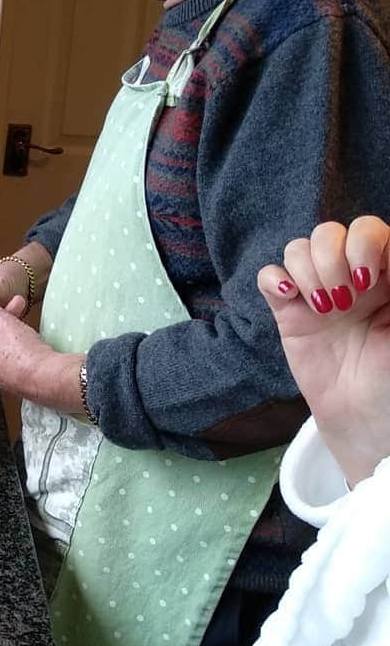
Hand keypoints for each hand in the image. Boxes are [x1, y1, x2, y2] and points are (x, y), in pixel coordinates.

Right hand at [257, 217, 389, 485]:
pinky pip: (268, 276)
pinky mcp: (287, 311)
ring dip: (307, 273)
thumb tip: (386, 253)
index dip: (363, 243)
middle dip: (332, 261)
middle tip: (344, 302)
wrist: (365, 416)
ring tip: (324, 309)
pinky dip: (274, 280)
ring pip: (297, 248)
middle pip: (328, 232)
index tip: (368, 280)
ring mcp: (316, 292)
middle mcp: (349, 275)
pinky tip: (289, 299)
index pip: (369, 229)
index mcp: (385, 272)